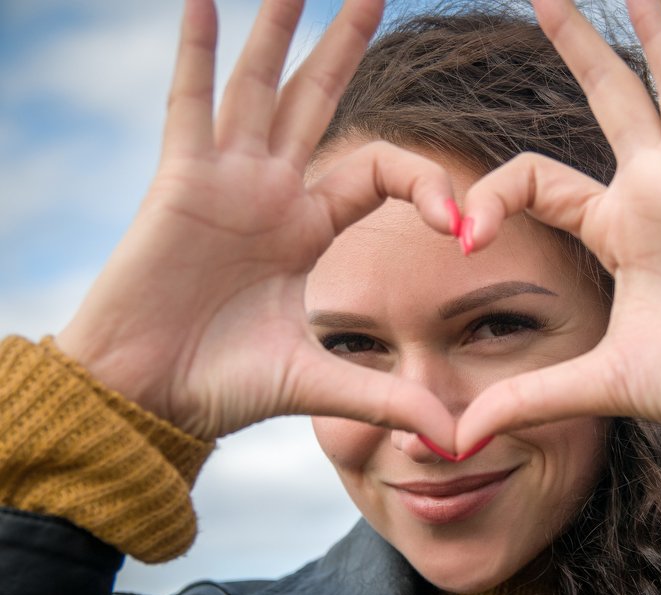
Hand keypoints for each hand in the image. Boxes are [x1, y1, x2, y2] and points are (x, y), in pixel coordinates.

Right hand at [56, 0, 457, 443]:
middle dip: (346, 46)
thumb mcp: (320, 383)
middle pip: (318, 101)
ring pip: (259, 85)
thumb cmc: (221, 386)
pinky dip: (192, 49)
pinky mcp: (179, 181)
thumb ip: (390, 397)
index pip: (380, 173)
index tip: (464, 225)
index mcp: (307, 228)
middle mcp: (271, 191)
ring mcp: (224, 179)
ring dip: (280, 28)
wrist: (148, 399)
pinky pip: (188, 103)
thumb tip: (461, 440)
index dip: (426, 186)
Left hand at [456, 0, 660, 448]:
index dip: (492, 197)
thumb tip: (456, 439)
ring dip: (649, 24)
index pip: (537, 179)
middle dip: (577, 42)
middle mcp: (654, 189)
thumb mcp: (599, 382)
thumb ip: (526, 398)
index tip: (464, 237)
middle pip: (607, 96)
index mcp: (617, 228)